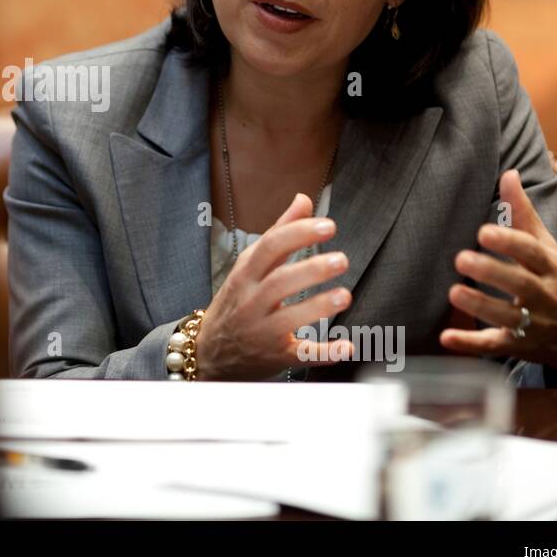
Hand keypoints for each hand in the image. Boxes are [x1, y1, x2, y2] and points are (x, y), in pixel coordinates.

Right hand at [195, 192, 353, 380]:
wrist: (210, 352)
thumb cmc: (236, 302)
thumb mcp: (249, 266)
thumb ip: (279, 233)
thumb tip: (303, 199)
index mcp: (245, 274)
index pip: (269, 247)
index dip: (299, 234)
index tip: (329, 226)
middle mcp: (250, 301)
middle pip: (279, 281)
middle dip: (312, 269)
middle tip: (341, 260)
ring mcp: (261, 331)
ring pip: (288, 317)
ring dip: (318, 306)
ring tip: (344, 295)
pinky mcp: (275, 357)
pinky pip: (299, 355)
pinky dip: (324, 352)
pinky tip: (346, 345)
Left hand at [440, 168, 556, 375]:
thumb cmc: (556, 280)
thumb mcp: (546, 247)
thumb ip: (523, 213)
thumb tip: (508, 173)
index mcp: (550, 268)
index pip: (532, 253)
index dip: (510, 243)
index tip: (483, 231)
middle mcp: (544, 297)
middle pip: (521, 286)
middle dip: (492, 273)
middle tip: (461, 258)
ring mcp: (532, 325)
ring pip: (507, 318)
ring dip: (480, 307)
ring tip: (453, 292)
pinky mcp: (518, 346)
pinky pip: (494, 347)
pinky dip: (470, 345)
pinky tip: (446, 338)